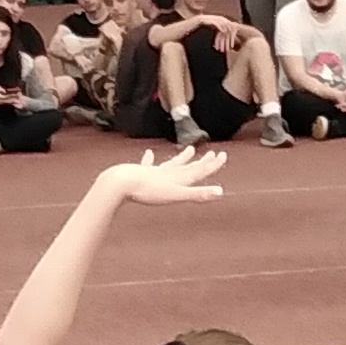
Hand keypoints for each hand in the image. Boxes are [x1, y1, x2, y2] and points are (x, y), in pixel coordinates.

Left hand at [103, 148, 225, 204]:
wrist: (123, 182)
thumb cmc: (149, 190)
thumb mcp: (177, 195)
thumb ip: (198, 194)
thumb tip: (220, 191)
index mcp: (178, 177)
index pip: (200, 170)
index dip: (212, 165)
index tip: (223, 155)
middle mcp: (169, 172)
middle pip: (189, 166)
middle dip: (202, 161)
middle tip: (213, 153)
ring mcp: (155, 171)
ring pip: (172, 163)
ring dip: (181, 157)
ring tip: (189, 150)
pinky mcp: (141, 173)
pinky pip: (148, 165)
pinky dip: (149, 160)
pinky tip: (148, 154)